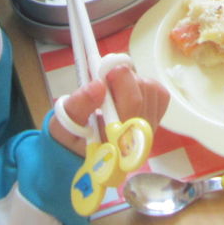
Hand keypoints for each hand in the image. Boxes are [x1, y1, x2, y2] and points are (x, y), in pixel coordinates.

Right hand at [49, 66, 169, 155]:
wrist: (85, 154)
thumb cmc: (74, 139)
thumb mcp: (65, 125)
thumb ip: (78, 105)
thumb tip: (98, 85)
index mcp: (119, 141)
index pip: (133, 102)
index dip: (121, 79)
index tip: (103, 70)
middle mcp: (140, 135)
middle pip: (143, 90)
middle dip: (122, 76)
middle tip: (104, 75)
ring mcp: (150, 128)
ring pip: (151, 88)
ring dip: (131, 80)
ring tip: (112, 88)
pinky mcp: (155, 119)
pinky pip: (158, 92)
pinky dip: (142, 84)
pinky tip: (125, 92)